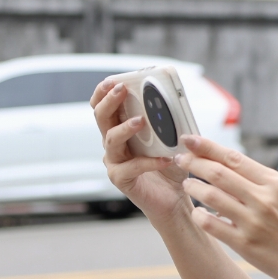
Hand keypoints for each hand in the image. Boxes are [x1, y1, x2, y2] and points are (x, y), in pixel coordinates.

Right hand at [90, 78, 189, 220]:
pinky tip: (165, 158)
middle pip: (101, 119)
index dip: (103, 93)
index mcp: (121, 130)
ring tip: (141, 121)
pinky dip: (149, 161)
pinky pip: (132, 167)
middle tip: (121, 90)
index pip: (104, 108)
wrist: (174, 197)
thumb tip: (176, 100)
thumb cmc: (171, 165)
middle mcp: (113, 145)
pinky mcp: (121, 180)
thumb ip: (169, 121)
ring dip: (125, 128)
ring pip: (111, 140)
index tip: (112, 80)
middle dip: (109, 102)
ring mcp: (115, 162)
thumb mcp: (172, 138)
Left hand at [175, 135, 277, 278]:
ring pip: (210, 196)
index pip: (233, 157)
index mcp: (275, 182)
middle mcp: (264, 199)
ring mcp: (253, 222)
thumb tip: (227, 165)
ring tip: (186, 184)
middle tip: (180, 159)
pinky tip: (197, 213)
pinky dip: (199, 215)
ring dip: (192, 187)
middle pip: (218, 173)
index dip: (207, 147)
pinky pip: (211, 224)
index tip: (189, 140)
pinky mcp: (245, 244)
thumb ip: (260, 181)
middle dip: (193, 162)